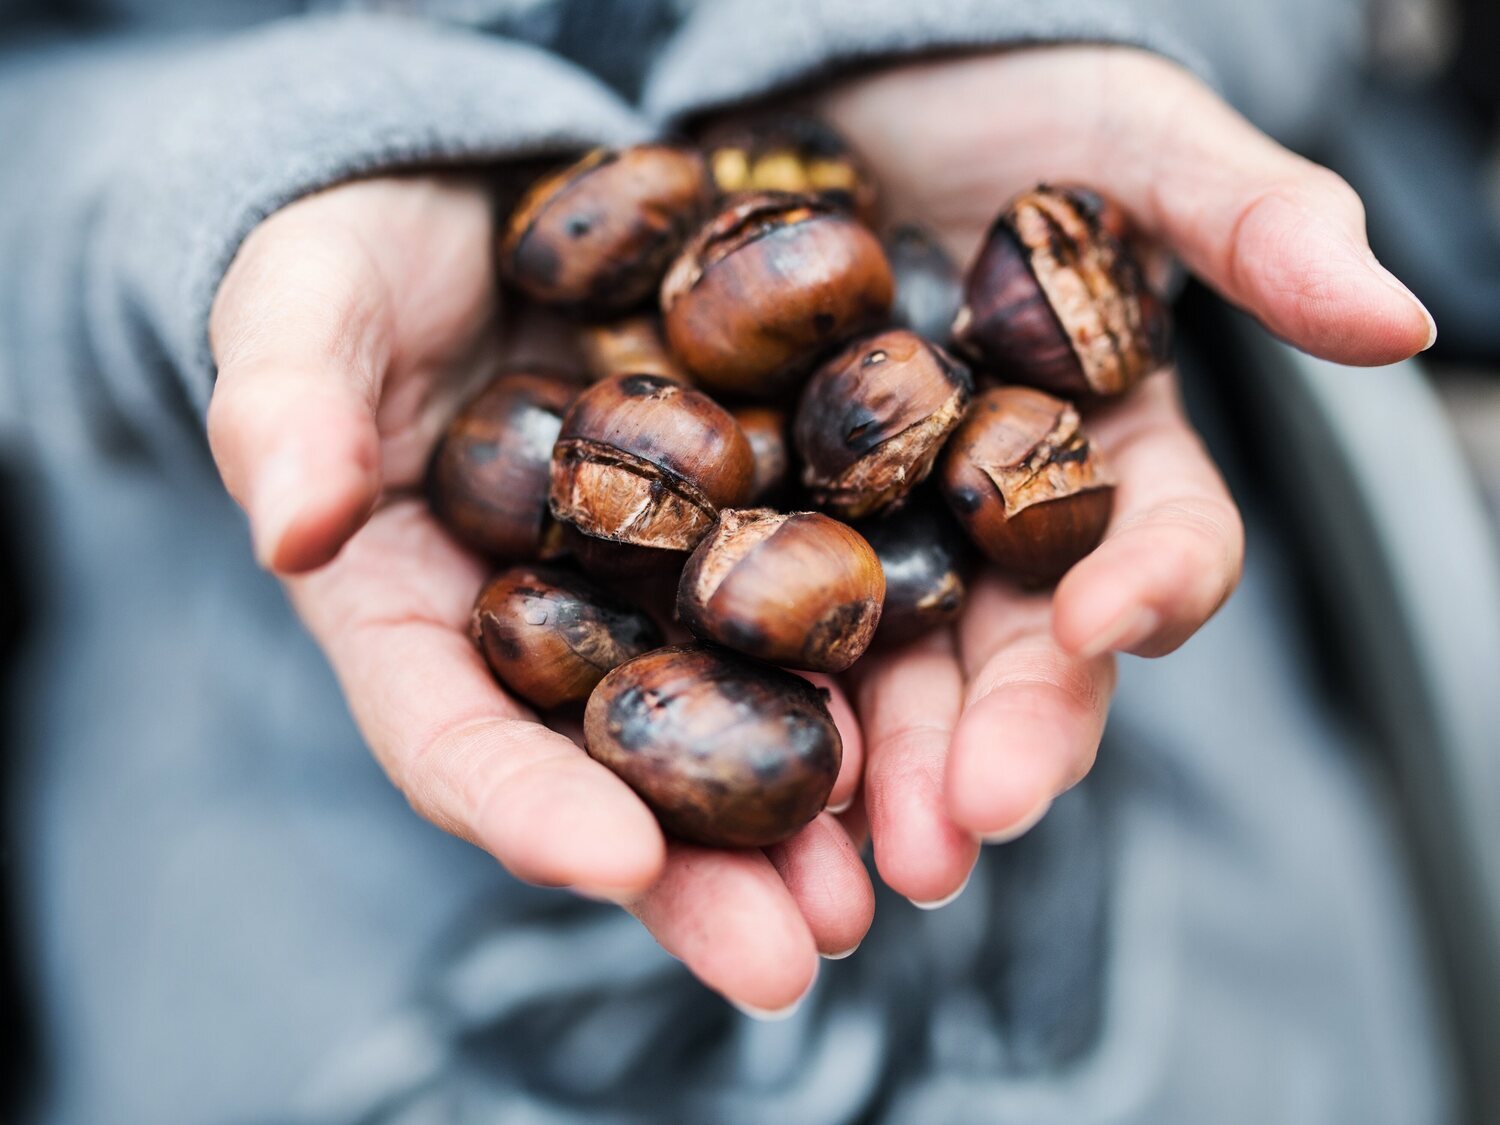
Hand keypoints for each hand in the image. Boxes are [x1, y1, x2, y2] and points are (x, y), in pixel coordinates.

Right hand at [208, 175, 872, 1013]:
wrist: (480, 187)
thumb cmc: (358, 255)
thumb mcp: (300, 305)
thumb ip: (284, 405)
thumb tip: (289, 526)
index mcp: (419, 610)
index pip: (453, 733)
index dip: (523, 806)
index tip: (611, 865)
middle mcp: (554, 624)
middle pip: (619, 769)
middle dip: (704, 872)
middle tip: (792, 956)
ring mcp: (663, 573)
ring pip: (739, 710)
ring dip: (820, 806)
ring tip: (900, 877)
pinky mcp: (760, 502)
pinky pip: (826, 588)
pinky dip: (888, 660)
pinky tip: (958, 713)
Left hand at [816, 46, 1434, 904]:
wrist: (810, 74)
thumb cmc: (991, 94)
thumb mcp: (1121, 132)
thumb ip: (1249, 218)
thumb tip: (1398, 317)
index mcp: (1100, 450)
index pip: (1153, 544)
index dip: (1148, 588)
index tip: (1109, 623)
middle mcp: (989, 518)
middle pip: (1009, 653)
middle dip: (993, 741)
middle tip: (957, 831)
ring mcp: (868, 530)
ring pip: (883, 674)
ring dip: (873, 773)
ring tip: (848, 859)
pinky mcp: (745, 520)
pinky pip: (744, 619)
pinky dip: (743, 694)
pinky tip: (712, 759)